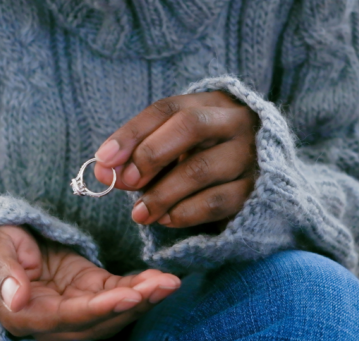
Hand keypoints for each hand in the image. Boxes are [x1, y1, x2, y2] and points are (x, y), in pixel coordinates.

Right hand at [0, 225, 180, 340]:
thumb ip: (3, 275)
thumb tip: (18, 299)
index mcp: (26, 315)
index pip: (70, 317)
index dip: (102, 309)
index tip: (130, 296)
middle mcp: (54, 319)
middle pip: (101, 320)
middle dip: (135, 304)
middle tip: (164, 286)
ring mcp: (73, 305)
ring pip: (114, 311)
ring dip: (144, 298)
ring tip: (170, 282)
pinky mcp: (87, 288)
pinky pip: (117, 291)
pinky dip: (140, 287)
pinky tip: (161, 279)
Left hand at [94, 91, 258, 227]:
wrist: (256, 180)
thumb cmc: (201, 157)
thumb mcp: (170, 149)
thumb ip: (136, 156)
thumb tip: (103, 170)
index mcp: (210, 103)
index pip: (166, 109)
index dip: (131, 133)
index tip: (103, 159)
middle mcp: (235, 122)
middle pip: (189, 126)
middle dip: (149, 155)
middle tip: (125, 181)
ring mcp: (250, 155)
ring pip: (200, 169)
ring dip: (161, 194)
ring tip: (138, 213)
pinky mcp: (256, 189)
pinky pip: (215, 202)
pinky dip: (183, 213)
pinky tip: (165, 219)